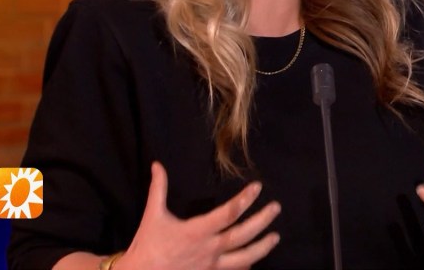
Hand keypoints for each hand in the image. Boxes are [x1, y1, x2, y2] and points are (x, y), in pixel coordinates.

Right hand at [115, 162, 280, 269]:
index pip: (228, 213)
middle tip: (276, 208)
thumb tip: (157, 165)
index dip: (245, 199)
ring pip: (244, 258)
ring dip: (262, 247)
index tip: (257, 187)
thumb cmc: (147, 245)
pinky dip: (246, 266)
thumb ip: (158, 188)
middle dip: (262, 220)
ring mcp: (211, 266)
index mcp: (196, 231)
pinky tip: (255, 261)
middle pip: (242, 235)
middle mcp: (208, 249)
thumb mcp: (153, 214)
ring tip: (275, 237)